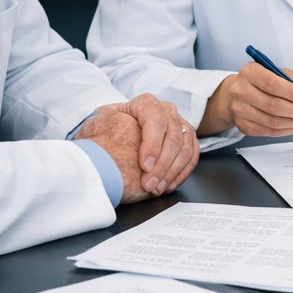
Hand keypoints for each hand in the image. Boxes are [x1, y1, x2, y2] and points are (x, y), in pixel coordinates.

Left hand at [76, 96, 196, 200]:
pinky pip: (192, 155)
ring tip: (157, 188)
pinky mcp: (187, 139)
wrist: (117, 136)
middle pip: (173, 136)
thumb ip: (102, 125)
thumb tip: (100, 135)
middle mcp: (166, 110)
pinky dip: (182, 172)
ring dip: (173, 171)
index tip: (144, 166)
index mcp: (145, 103)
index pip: (155, 119)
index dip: (152, 144)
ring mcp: (179, 124)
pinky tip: (169, 185)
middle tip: (149, 184)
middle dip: (162, 165)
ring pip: (185, 147)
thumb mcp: (100, 123)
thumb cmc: (108, 131)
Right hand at [201, 61, 292, 137]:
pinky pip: (269, 132)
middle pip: (273, 105)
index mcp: (249, 72)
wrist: (240, 92)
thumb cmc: (262, 81)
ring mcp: (240, 110)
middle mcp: (240, 91)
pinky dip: (288, 130)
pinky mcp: (243, 126)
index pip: (272, 84)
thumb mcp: (279, 72)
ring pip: (272, 122)